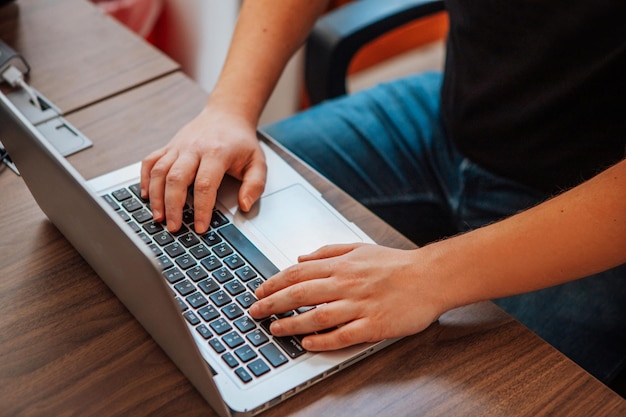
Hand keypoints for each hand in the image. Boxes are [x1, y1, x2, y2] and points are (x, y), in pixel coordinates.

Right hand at [140, 106, 266, 232]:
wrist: (227, 114)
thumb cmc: (241, 142)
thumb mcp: (257, 162)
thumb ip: (255, 185)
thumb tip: (244, 205)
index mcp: (217, 152)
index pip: (205, 184)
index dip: (201, 209)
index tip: (200, 227)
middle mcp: (194, 148)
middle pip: (176, 179)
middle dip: (173, 206)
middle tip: (174, 227)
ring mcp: (178, 146)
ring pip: (159, 171)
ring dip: (156, 196)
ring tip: (158, 217)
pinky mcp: (168, 146)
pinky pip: (150, 161)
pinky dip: (144, 179)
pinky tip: (146, 195)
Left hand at [249, 243, 445, 350]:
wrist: (430, 277)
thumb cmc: (395, 264)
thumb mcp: (359, 247)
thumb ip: (327, 252)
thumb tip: (300, 258)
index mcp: (342, 265)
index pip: (298, 273)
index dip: (274, 282)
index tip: (259, 291)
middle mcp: (347, 283)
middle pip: (300, 294)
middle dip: (272, 303)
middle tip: (254, 312)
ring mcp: (360, 305)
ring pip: (317, 316)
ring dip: (292, 323)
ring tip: (274, 329)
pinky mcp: (374, 325)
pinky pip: (342, 335)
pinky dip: (322, 341)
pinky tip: (307, 343)